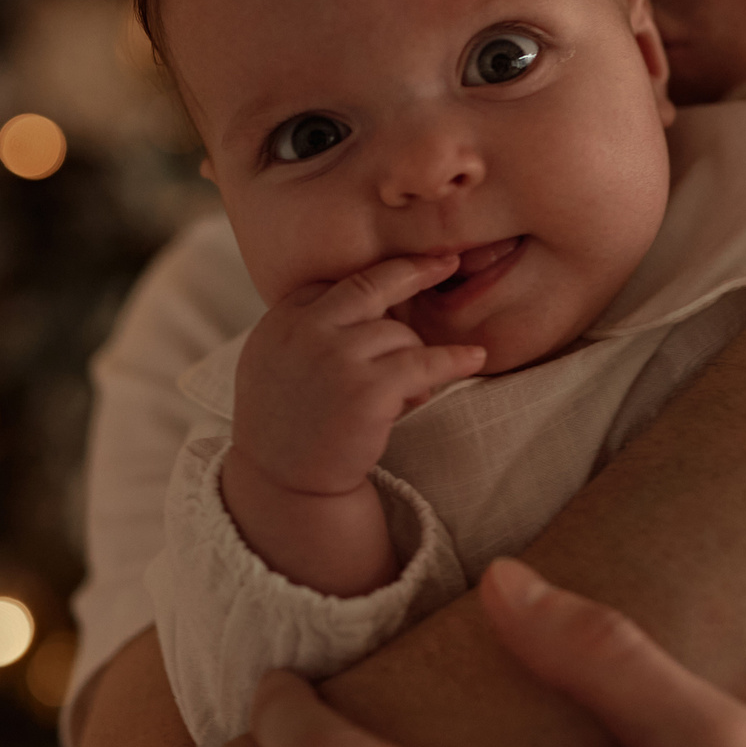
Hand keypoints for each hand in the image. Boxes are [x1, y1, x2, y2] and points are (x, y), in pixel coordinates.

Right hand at [234, 256, 486, 494]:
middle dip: (414, 270)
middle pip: (370, 285)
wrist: (284, 484)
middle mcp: (304, 330)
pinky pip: (424, 362)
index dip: (371, 291)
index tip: (400, 277)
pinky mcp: (367, 389)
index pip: (336, 285)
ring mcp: (335, 356)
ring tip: (405, 394)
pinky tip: (474, 358)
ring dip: (412, 359)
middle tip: (446, 262)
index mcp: (281, 320)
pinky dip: (452, 360)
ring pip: (399, 333)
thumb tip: (357, 300)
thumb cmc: (285, 425)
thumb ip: (303, 327)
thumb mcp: (272, 361)